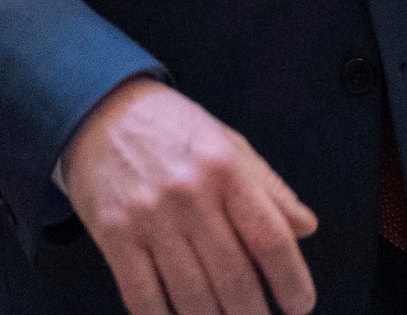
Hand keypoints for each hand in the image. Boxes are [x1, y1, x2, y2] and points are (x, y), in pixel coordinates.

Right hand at [63, 77, 317, 314]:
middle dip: (253, 314)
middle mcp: (188, 193)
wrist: (100, 111)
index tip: (298, 303)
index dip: (292, 281)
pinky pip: (144, 299)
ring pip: (192, 297)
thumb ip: (269, 188)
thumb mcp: (229, 144)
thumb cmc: (172, 131)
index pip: (270, 238)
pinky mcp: (113, 236)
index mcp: (225, 168)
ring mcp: (148, 217)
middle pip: (234, 278)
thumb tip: (306, 227)